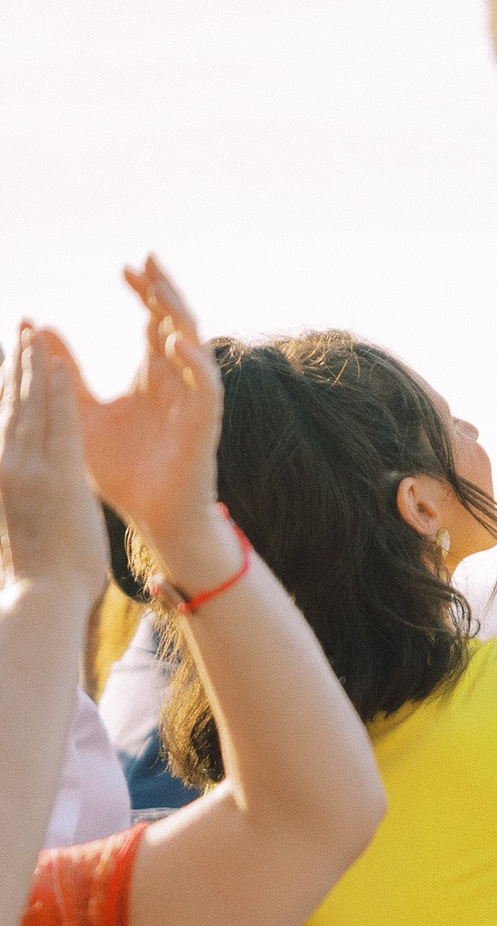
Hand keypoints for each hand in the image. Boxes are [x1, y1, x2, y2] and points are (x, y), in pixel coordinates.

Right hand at [0, 323, 110, 598]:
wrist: (45, 596)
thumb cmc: (42, 571)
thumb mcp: (26, 521)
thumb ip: (24, 493)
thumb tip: (24, 485)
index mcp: (4, 475)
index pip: (6, 421)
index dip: (9, 386)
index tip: (14, 358)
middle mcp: (8, 465)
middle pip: (12, 403)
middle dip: (17, 363)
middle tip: (23, 327)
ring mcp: (29, 470)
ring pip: (30, 406)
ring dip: (34, 366)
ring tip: (37, 331)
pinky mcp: (55, 478)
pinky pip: (57, 426)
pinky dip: (56, 394)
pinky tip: (60, 366)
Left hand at [66, 258, 230, 580]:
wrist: (150, 516)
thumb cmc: (121, 471)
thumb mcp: (79, 412)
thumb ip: (64, 372)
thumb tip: (38, 329)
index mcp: (152, 377)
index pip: (152, 323)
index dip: (143, 294)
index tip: (124, 268)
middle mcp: (178, 383)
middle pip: (178, 325)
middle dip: (165, 293)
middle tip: (148, 261)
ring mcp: (194, 402)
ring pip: (197, 348)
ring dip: (181, 318)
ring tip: (161, 290)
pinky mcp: (203, 426)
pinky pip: (207, 389)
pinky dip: (194, 364)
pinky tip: (172, 344)